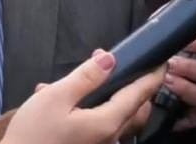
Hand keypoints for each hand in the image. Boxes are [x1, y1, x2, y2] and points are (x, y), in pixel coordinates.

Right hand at [1, 49, 164, 143]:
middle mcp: (110, 139)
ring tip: (78, 80)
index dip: (153, 76)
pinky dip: (89, 111)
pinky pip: (97, 127)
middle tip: (118, 66)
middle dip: (132, 86)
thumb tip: (110, 58)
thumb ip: (86, 77)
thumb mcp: (55, 98)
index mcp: (108, 123)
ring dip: (106, 97)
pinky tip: (57, 98)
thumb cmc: (32, 135)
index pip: (140, 94)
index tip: (162, 60)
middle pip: (135, 109)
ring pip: (115, 118)